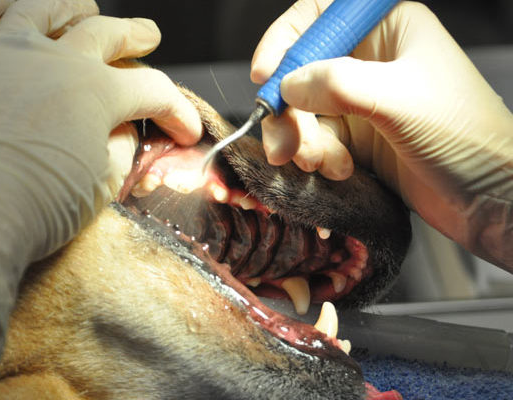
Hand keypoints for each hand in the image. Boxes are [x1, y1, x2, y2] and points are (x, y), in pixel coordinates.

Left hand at [0, 0, 201, 343]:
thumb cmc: (35, 206)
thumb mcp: (101, 185)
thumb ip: (119, 149)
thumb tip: (122, 130)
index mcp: (97, 93)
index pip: (153, 91)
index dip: (177, 111)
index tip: (186, 133)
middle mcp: (55, 60)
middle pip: (105, 35)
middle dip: (134, 36)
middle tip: (148, 36)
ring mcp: (4, 51)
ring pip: (41, 9)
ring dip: (69, 7)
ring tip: (84, 6)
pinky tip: (1, 6)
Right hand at [251, 0, 512, 268]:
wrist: (489, 199)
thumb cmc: (466, 138)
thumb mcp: (400, 100)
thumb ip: (337, 84)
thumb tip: (288, 86)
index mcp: (387, 29)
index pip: (319, 16)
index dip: (286, 40)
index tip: (265, 74)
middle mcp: (371, 61)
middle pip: (302, 71)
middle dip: (288, 110)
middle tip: (282, 143)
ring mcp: (362, 101)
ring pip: (304, 111)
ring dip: (303, 141)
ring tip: (322, 163)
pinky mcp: (359, 139)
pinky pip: (318, 140)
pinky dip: (319, 158)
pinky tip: (342, 171)